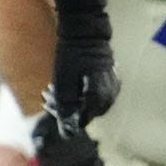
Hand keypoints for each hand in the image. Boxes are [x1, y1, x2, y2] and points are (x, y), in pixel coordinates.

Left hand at [47, 2, 117, 127]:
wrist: (85, 31)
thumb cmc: (72, 55)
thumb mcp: (63, 82)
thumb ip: (66, 107)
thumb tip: (67, 133)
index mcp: (100, 97)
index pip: (82, 119)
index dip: (65, 116)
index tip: (50, 105)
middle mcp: (111, 95)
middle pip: (89, 113)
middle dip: (69, 107)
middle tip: (50, 96)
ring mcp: (114, 87)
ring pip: (94, 105)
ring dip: (75, 100)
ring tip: (57, 88)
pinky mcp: (113, 80)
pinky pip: (99, 96)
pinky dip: (85, 94)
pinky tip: (73, 84)